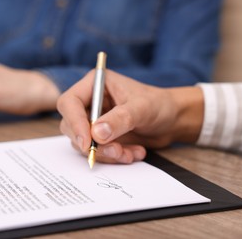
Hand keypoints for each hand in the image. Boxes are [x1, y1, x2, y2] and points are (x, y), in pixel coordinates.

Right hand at [57, 70, 203, 163]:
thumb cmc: (158, 104)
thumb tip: (96, 134)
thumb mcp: (141, 108)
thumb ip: (120, 119)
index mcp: (94, 84)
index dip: (74, 122)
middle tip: (115, 151)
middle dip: (91, 144)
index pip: (69, 103)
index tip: (87, 142)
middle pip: (71, 126)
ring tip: (129, 153)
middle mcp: (89, 102)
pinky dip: (113, 157)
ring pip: (82, 143)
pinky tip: (133, 152)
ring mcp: (93, 121)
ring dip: (104, 153)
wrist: (172, 120)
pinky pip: (96, 152)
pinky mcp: (100, 137)